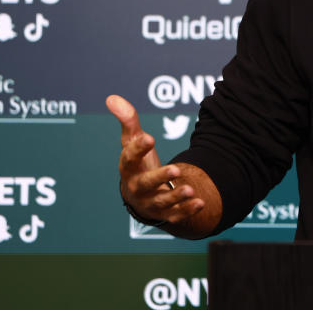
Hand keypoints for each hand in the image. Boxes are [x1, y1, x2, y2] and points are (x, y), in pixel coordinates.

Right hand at [107, 94, 205, 223]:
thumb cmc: (137, 164)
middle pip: (146, 184)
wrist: (141, 197)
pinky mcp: (165, 213)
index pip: (129, 159)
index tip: (149, 138)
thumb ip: (128, 122)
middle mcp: (138, 187)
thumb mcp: (132, 142)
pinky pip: (176, 214)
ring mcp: (151, 202)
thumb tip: (112, 98)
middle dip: (160, 177)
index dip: (137, 149)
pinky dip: (188, 210)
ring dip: (176, 196)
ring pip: (162, 202)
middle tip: (176, 169)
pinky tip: (200, 202)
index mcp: (128, 169)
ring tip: (190, 188)